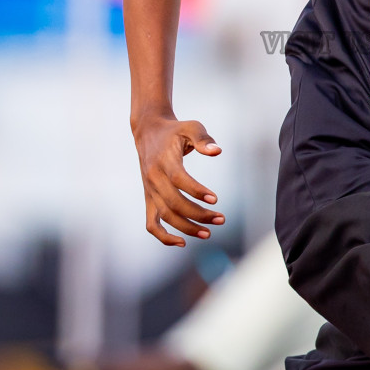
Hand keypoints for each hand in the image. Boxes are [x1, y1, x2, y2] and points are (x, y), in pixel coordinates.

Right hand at [133, 115, 223, 246]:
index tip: (215, 199)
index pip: (179, 180)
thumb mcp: (191, 127)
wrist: (149, 132)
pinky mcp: (149, 199)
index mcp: (163, 161)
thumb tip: (217, 151)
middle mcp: (153, 179)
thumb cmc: (175, 131)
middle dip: (198, 214)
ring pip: (165, 217)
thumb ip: (203, 139)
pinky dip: (163, 237)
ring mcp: (150, 191)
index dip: (197, 191)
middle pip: (174, 203)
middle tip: (220, 219)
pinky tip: (182, 243)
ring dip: (187, 228)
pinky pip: (152, 224)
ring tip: (208, 233)